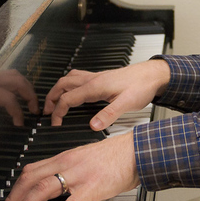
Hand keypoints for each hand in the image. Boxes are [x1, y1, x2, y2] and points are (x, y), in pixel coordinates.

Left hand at [0, 69, 39, 125]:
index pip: (9, 98)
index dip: (17, 112)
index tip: (19, 124)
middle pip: (19, 82)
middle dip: (30, 96)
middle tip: (34, 110)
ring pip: (16, 75)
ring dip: (26, 87)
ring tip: (29, 101)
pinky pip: (9, 74)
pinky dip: (17, 82)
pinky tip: (17, 92)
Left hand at [0, 131, 139, 200]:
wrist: (135, 151)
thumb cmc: (114, 156)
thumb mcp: (83, 157)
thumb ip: (66, 169)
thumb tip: (51, 184)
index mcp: (64, 157)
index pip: (30, 171)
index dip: (15, 189)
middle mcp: (66, 164)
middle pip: (30, 179)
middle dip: (13, 199)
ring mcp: (78, 175)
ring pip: (42, 189)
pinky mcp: (91, 187)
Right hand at [45, 59, 169, 129]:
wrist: (153, 74)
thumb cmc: (142, 86)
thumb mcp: (127, 103)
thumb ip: (109, 115)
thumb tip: (93, 126)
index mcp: (95, 86)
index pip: (67, 98)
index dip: (58, 112)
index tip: (55, 124)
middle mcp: (93, 79)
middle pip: (63, 84)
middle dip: (51, 97)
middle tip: (46, 112)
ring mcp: (97, 77)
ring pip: (70, 79)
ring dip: (59, 89)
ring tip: (54, 102)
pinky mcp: (102, 78)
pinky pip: (79, 78)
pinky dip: (69, 85)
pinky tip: (74, 93)